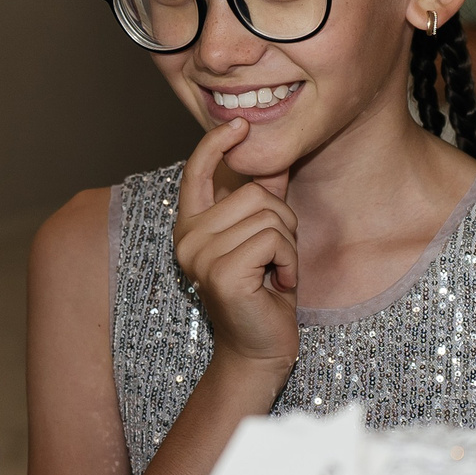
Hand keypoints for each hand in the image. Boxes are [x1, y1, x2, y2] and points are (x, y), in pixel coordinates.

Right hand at [173, 119, 299, 374]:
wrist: (259, 350)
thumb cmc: (262, 295)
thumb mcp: (261, 239)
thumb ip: (260, 200)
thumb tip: (271, 157)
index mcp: (191, 228)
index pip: (196, 172)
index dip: (215, 143)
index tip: (239, 124)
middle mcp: (187, 239)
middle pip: (252, 192)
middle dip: (281, 220)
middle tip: (276, 257)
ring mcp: (200, 256)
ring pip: (268, 215)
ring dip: (287, 245)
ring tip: (276, 272)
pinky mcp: (221, 273)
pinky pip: (273, 239)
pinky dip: (288, 261)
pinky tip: (278, 284)